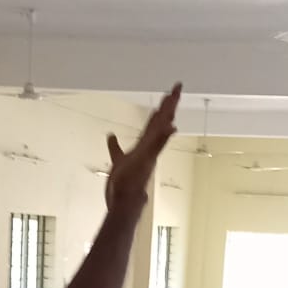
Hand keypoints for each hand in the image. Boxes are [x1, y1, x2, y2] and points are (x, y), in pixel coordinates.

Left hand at [106, 85, 180, 211]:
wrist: (125, 202)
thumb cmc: (123, 185)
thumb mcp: (117, 160)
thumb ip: (115, 147)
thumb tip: (110, 135)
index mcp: (144, 145)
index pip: (154, 122)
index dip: (161, 107)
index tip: (168, 94)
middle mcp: (149, 147)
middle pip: (161, 121)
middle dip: (169, 103)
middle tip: (178, 86)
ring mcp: (149, 154)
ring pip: (161, 129)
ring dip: (168, 113)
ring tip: (175, 96)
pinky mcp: (147, 162)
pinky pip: (157, 147)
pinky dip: (164, 137)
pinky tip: (172, 126)